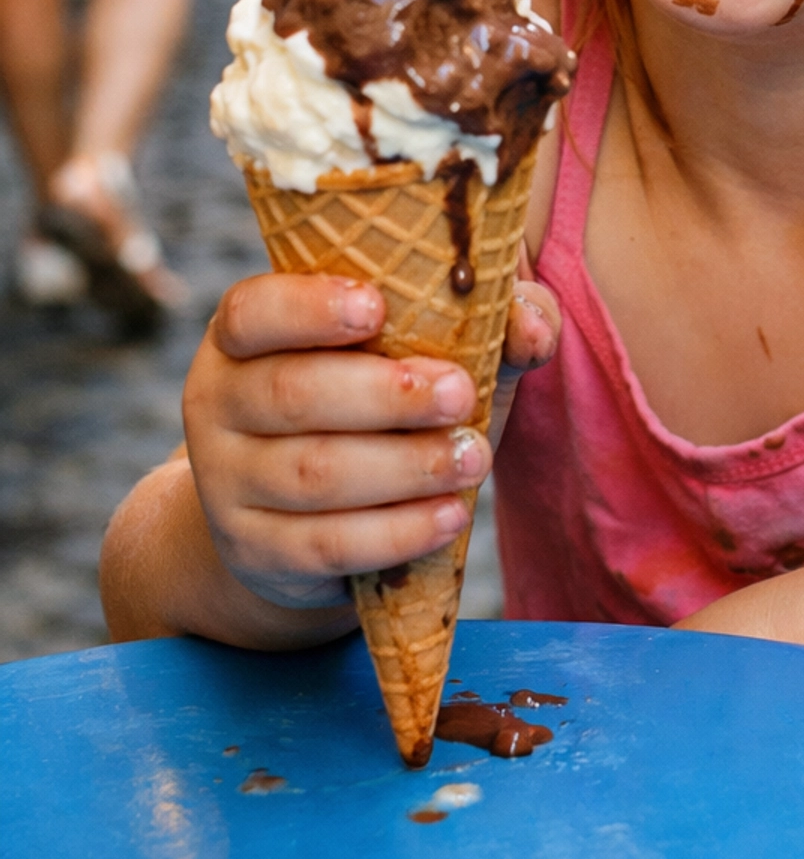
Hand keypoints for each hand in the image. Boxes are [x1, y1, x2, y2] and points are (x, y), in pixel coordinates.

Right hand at [182, 268, 560, 611]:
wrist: (305, 520)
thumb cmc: (376, 408)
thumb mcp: (424, 352)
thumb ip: (483, 321)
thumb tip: (531, 324)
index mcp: (244, 333)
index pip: (254, 309)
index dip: (309, 307)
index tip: (378, 308)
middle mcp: (217, 400)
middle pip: (291, 394)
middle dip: (385, 395)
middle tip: (460, 394)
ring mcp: (226, 482)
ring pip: (313, 474)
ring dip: (404, 466)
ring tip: (473, 457)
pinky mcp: (254, 551)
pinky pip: (326, 544)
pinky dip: (395, 531)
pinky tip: (449, 515)